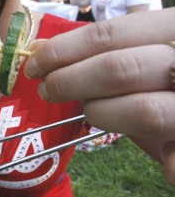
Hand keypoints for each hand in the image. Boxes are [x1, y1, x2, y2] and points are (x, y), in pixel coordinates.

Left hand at [23, 8, 174, 184]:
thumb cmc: (173, 79)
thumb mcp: (156, 57)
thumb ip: (113, 57)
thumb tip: (42, 54)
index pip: (110, 34)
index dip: (64, 50)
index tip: (35, 63)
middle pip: (117, 68)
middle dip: (71, 81)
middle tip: (49, 90)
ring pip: (143, 110)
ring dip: (104, 114)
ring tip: (93, 113)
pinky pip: (173, 156)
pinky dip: (168, 163)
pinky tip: (167, 161)